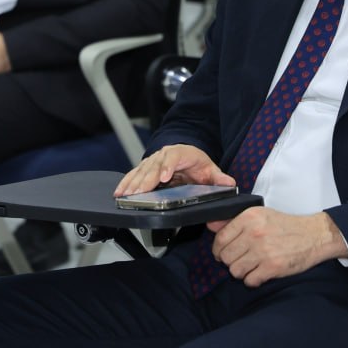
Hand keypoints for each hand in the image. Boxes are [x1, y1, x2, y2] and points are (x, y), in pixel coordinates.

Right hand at [114, 144, 233, 196]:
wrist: (186, 156)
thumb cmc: (196, 163)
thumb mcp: (210, 169)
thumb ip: (219, 178)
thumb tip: (229, 184)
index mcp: (181, 153)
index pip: (173, 158)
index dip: (167, 167)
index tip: (164, 177)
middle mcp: (164, 156)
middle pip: (153, 166)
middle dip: (145, 180)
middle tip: (138, 192)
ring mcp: (152, 162)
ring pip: (141, 172)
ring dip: (132, 183)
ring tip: (125, 194)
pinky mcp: (144, 169)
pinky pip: (134, 175)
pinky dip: (126, 183)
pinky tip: (119, 192)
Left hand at [209, 208, 347, 287]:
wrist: (314, 235)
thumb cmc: (286, 226)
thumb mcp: (259, 216)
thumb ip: (233, 221)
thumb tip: (210, 225)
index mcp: (248, 218)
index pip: (220, 238)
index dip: (218, 250)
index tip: (222, 254)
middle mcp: (254, 233)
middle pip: (226, 257)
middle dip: (230, 262)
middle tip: (239, 261)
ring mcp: (263, 251)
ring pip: (235, 270)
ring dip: (241, 272)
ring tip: (251, 267)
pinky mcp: (273, 267)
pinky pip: (250, 280)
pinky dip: (253, 280)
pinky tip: (260, 273)